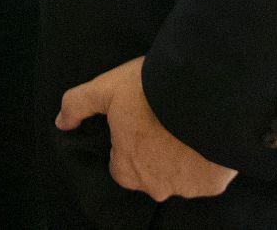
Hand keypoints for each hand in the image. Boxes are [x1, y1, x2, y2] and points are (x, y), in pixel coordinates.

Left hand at [56, 57, 235, 201]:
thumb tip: (62, 122)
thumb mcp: (106, 88)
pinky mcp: (215, 183)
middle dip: (156, 152)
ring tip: (184, 123)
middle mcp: (155, 188)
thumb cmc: (150, 92)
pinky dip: (207, 159)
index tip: (139, 121)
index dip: (128, 141)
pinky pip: (208, 174)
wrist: (203, 93)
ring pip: (180, 174)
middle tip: (162, 119)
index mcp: (127, 171)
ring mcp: (187, 188)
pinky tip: (204, 132)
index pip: (121, 165)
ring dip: (182, 155)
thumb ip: (78, 104)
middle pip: (150, 173)